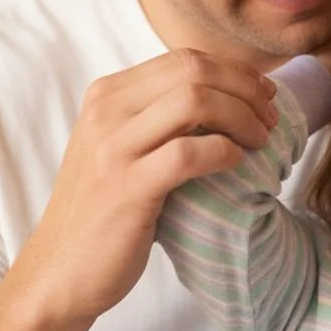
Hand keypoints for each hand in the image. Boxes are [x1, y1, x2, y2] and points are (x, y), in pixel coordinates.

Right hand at [14, 49, 277, 322]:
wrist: (60, 270)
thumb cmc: (106, 209)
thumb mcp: (124, 147)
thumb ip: (160, 116)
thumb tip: (228, 93)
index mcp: (108, 94)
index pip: (185, 59)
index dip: (235, 72)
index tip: (264, 95)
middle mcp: (106, 110)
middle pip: (195, 71)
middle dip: (245, 89)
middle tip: (269, 118)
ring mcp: (113, 148)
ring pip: (195, 102)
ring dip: (241, 117)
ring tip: (260, 139)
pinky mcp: (126, 187)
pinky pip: (189, 153)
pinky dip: (224, 152)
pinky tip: (237, 163)